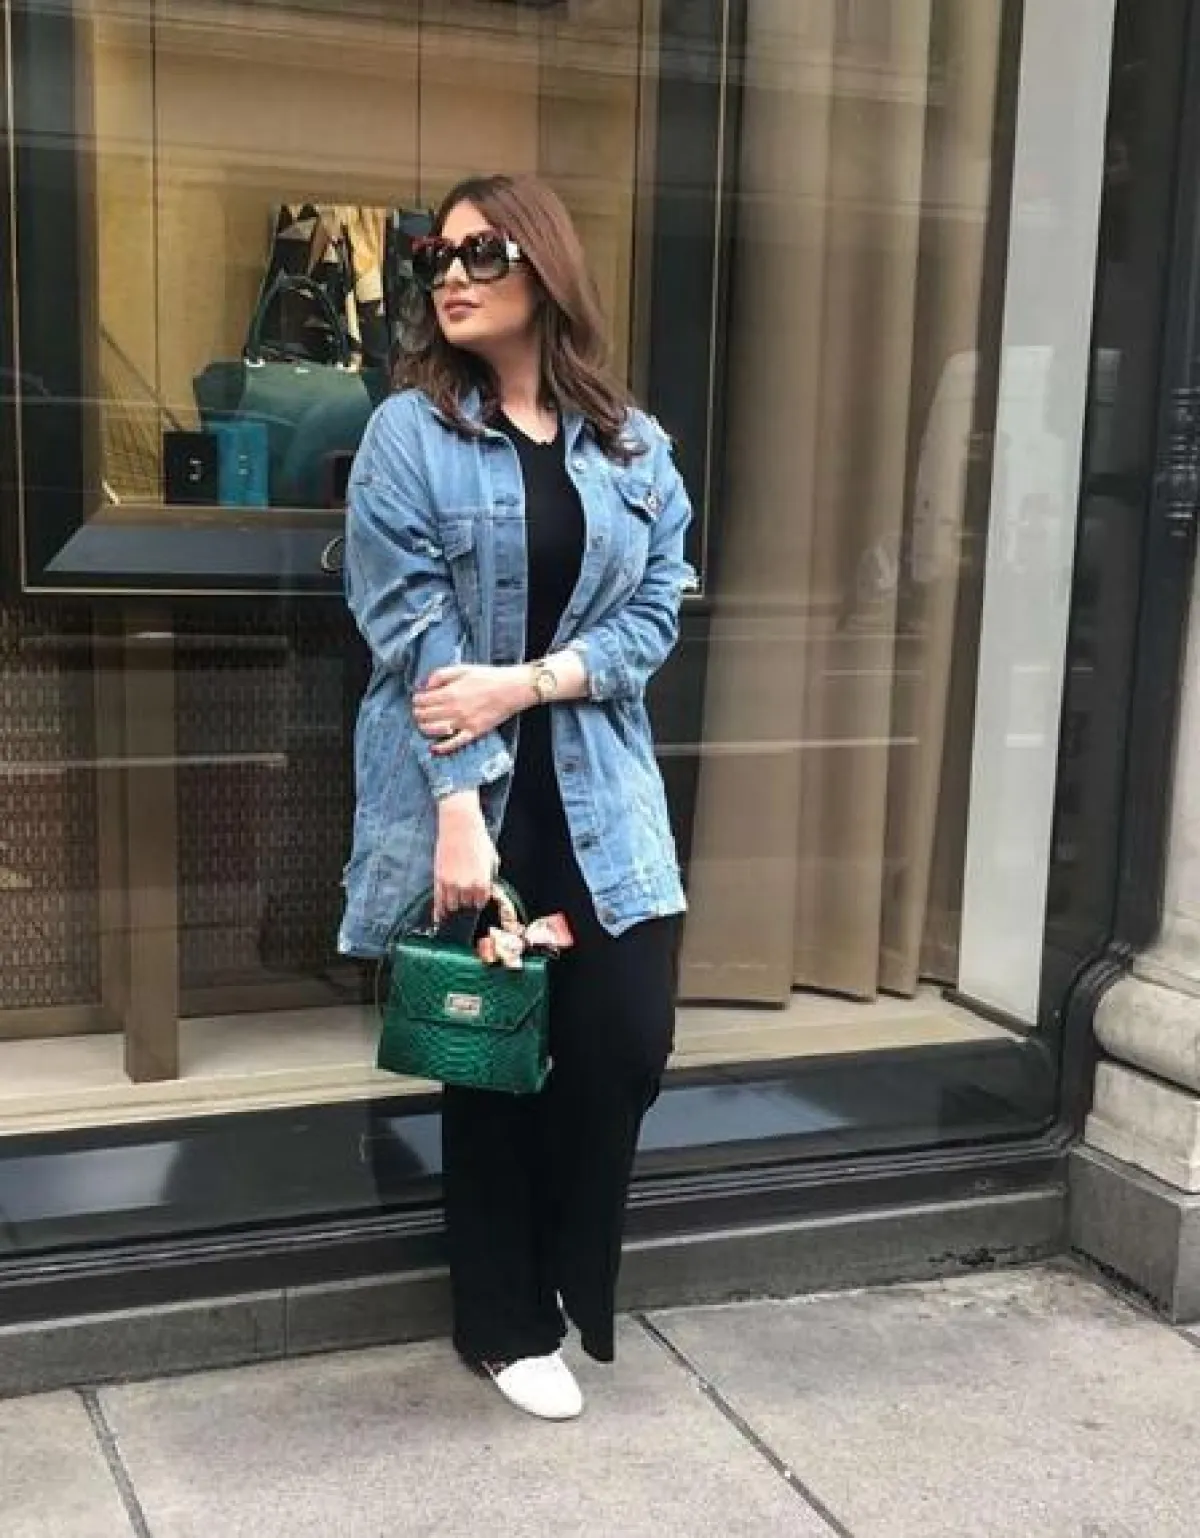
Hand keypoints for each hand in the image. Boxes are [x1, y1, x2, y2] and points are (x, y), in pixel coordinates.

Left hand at [413, 665, 528, 755]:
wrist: (513, 689)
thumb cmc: (488, 677)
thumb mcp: (462, 668)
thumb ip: (440, 675)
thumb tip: (423, 685)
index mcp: (449, 692)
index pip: (420, 700)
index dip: (415, 700)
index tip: (418, 699)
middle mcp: (453, 709)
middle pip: (423, 716)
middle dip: (417, 713)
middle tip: (420, 711)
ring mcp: (463, 723)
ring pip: (433, 730)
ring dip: (424, 728)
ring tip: (425, 724)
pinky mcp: (473, 732)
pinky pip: (454, 744)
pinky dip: (442, 748)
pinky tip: (434, 748)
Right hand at [433, 792, 497, 923]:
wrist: (460, 825)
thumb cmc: (478, 839)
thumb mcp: (492, 858)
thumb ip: (491, 875)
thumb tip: (488, 886)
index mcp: (483, 882)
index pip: (481, 902)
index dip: (478, 899)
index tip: (476, 897)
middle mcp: (468, 886)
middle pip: (466, 904)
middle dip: (466, 901)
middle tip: (464, 894)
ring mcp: (452, 884)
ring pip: (452, 906)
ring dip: (454, 904)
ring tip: (453, 901)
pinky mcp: (439, 879)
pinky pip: (438, 901)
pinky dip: (438, 911)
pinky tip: (438, 918)